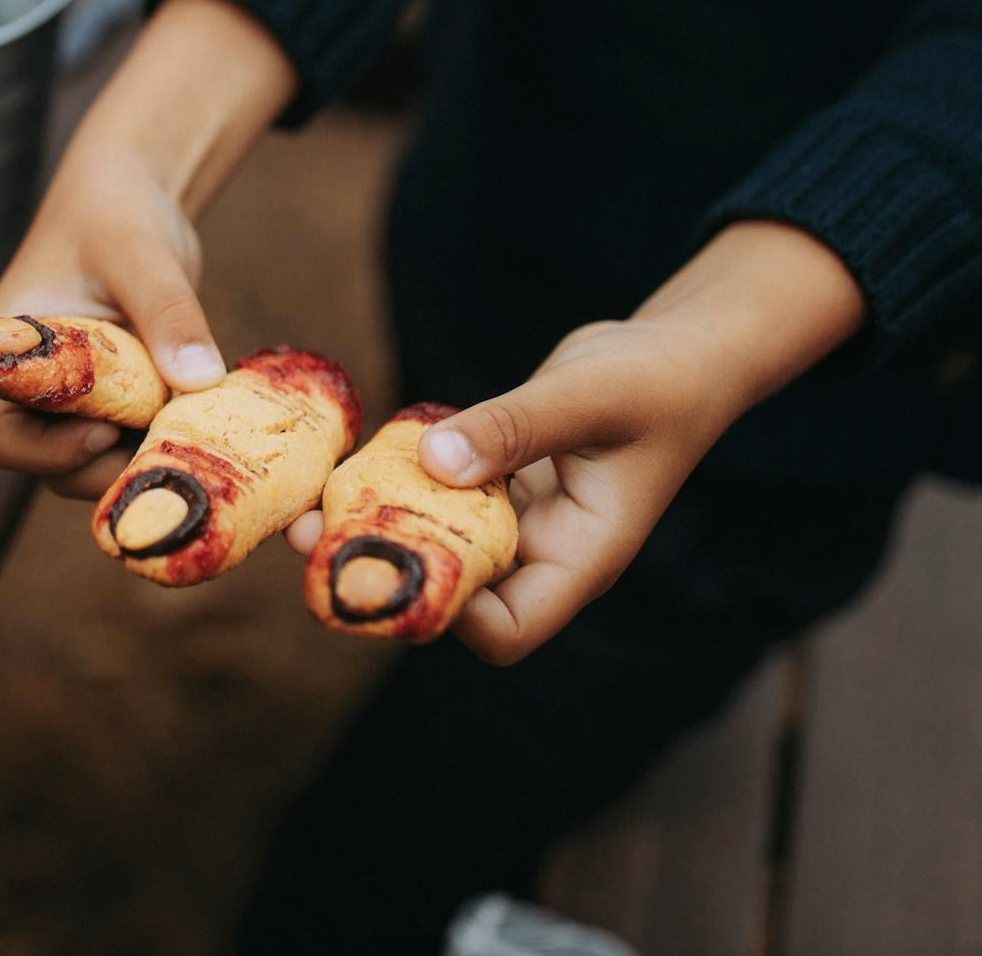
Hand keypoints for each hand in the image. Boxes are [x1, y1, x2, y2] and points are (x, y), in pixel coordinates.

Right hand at [0, 0, 296, 496]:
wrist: (136, 191)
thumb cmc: (116, 210)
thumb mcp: (141, 256)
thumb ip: (168, 313)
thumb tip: (202, 379)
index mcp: (7, 355)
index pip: (2, 439)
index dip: (49, 453)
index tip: (107, 432)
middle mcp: (34, 385)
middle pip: (53, 466)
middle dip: (108, 467)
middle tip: (169, 445)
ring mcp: (77, 396)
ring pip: (98, 462)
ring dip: (142, 456)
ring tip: (194, 429)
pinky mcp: (118, 398)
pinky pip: (133, 439)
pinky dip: (165, 438)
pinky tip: (206, 421)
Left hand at [285, 219, 865, 662]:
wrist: (676, 352)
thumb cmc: (654, 381)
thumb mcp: (587, 396)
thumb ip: (515, 427)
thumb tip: (432, 460)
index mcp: (580, 558)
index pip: (508, 629)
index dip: (447, 616)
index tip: (388, 566)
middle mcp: (543, 553)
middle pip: (456, 596)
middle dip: (384, 574)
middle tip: (306, 537)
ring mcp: (518, 521)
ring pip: (438, 547)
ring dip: (376, 531)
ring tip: (305, 506)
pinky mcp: (497, 484)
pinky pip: (438, 499)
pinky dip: (397, 487)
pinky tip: (351, 463)